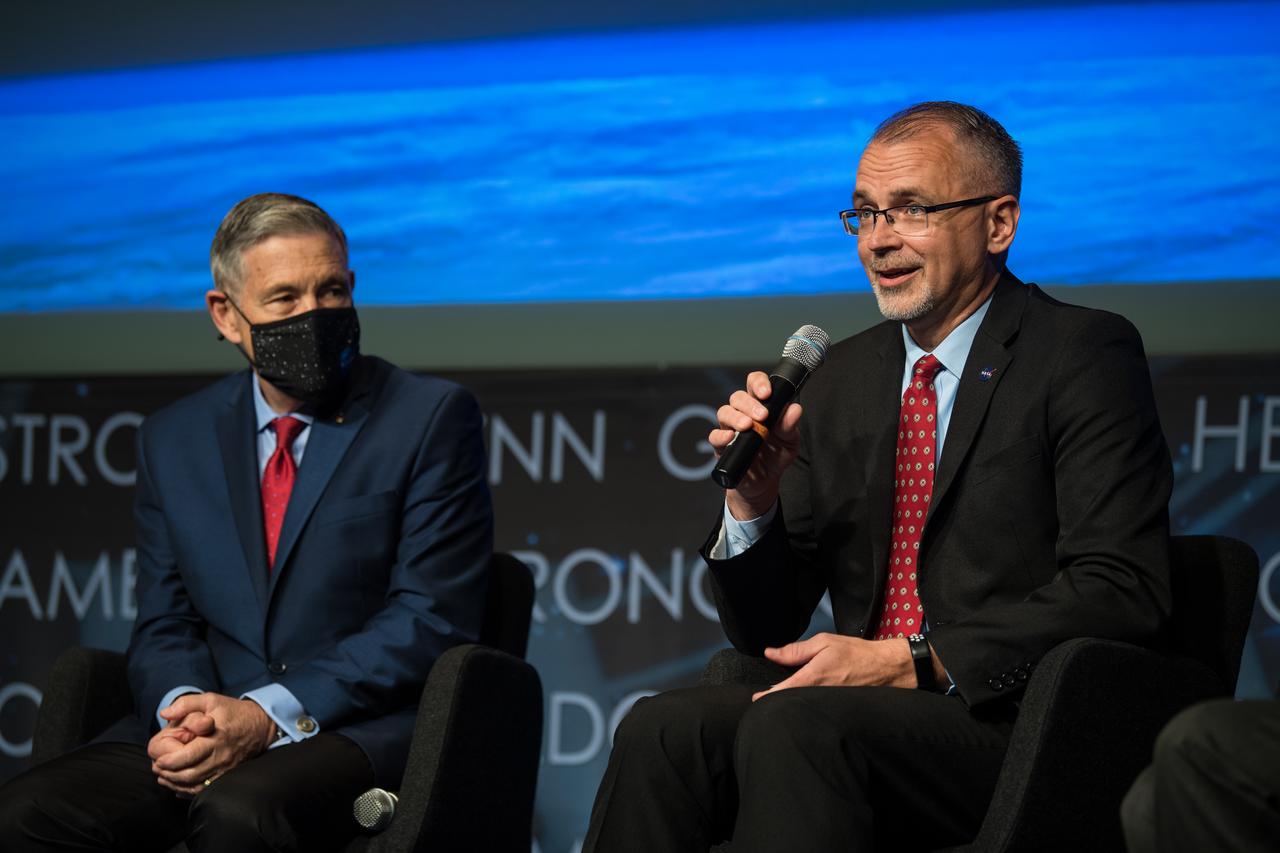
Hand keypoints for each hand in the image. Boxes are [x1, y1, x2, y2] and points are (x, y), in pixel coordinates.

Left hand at [150, 693, 276, 794]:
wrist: (261, 725)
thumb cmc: (234, 712)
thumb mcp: (210, 700)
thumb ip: (186, 704)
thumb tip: (164, 713)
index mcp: (214, 738)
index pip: (187, 756)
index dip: (169, 761)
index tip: (158, 759)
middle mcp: (220, 756)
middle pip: (189, 774)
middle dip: (168, 774)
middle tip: (157, 768)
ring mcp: (224, 768)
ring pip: (195, 785)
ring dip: (175, 783)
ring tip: (164, 776)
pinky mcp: (227, 775)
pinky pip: (205, 789)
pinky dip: (188, 791)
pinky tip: (178, 785)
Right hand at [709, 370, 803, 519]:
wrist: (765, 482)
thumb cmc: (776, 455)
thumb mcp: (790, 442)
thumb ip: (790, 426)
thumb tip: (794, 409)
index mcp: (760, 406)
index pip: (754, 384)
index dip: (758, 383)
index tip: (767, 393)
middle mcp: (742, 413)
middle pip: (738, 397)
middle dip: (750, 403)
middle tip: (763, 416)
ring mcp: (730, 429)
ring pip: (724, 412)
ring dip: (736, 416)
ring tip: (748, 426)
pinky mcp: (722, 446)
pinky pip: (714, 436)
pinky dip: (720, 435)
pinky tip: (730, 437)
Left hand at [751, 633, 916, 700]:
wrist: (887, 668)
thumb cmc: (857, 653)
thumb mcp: (824, 642)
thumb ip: (796, 650)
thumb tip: (771, 653)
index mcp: (814, 677)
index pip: (782, 691)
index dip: (766, 697)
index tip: (756, 699)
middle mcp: (820, 694)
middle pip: (791, 702)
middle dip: (779, 702)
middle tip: (768, 699)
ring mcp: (829, 704)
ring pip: (804, 707)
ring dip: (793, 705)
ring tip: (785, 701)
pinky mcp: (837, 709)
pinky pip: (818, 709)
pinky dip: (809, 707)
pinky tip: (806, 703)